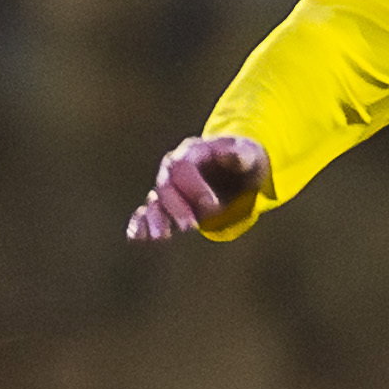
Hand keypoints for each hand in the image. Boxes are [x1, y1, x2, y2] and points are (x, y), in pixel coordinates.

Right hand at [125, 135, 271, 241]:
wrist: (238, 171)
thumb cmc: (245, 161)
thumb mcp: (251, 155)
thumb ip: (242, 155)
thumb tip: (236, 155)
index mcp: (191, 152)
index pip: (183, 167)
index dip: (194, 186)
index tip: (214, 205)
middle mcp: (173, 168)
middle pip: (166, 186)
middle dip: (177, 208)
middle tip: (191, 227)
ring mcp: (169, 187)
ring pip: (155, 202)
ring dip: (156, 219)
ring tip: (160, 237)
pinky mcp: (168, 205)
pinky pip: (147, 213)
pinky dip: (141, 224)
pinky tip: (137, 237)